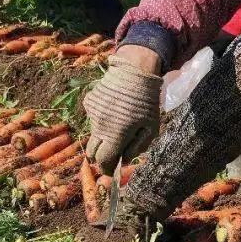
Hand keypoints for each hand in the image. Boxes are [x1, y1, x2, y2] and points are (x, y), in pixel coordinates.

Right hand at [83, 47, 163, 172]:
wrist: (134, 71)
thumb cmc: (147, 102)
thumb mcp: (151, 128)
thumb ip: (138, 147)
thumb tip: (124, 160)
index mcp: (116, 134)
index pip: (104, 161)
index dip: (107, 169)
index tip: (111, 171)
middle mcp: (100, 126)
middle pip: (92, 152)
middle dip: (100, 158)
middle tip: (111, 156)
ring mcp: (92, 114)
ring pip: (93, 134)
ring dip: (103, 137)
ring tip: (119, 126)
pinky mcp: (89, 103)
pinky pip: (93, 118)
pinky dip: (102, 119)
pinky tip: (114, 109)